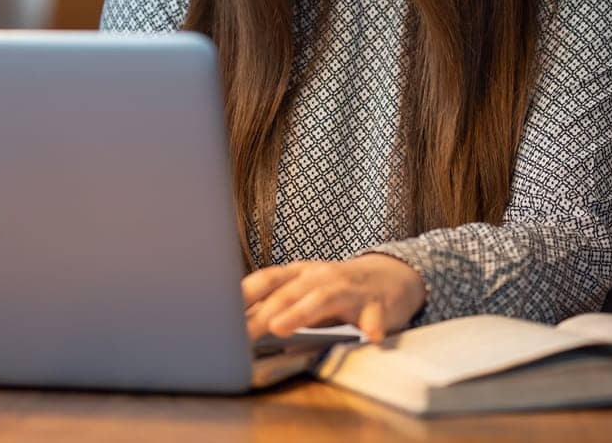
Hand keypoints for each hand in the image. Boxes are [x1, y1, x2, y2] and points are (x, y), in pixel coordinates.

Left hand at [242, 254, 426, 343]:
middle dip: (262, 313)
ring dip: (300, 312)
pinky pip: (375, 317)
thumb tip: (236, 325)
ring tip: (280, 327)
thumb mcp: (306, 291)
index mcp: (301, 274)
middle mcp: (322, 277)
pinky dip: (372, 326)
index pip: (267, 280)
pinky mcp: (378, 306)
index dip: (243, 295)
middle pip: (288, 292)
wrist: (392, 277)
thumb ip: (277, 304)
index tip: (219, 313)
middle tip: (240, 334)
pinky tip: (369, 336)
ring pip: (323, 298)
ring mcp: (350, 290)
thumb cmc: (338, 289)